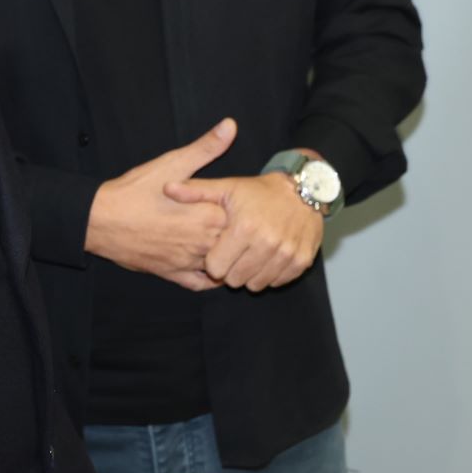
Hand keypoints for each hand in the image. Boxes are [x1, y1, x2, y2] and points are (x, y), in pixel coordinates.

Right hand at [87, 120, 235, 290]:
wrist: (99, 221)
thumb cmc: (135, 191)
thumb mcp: (172, 164)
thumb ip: (206, 147)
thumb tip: (230, 125)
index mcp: (208, 215)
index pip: (244, 219)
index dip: (245, 212)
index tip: (248, 206)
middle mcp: (202, 242)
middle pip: (236, 244)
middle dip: (240, 236)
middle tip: (245, 227)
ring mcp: (188, 262)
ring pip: (222, 265)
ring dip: (228, 256)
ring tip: (231, 245)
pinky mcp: (172, 275)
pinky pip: (200, 284)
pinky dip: (210, 279)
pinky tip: (213, 268)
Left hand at [165, 169, 323, 291]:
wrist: (305, 189)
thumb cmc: (260, 192)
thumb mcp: (227, 187)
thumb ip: (196, 192)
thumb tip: (166, 188)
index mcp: (244, 228)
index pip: (215, 268)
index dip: (213, 261)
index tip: (219, 249)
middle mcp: (266, 243)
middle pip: (234, 280)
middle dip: (231, 270)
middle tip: (235, 253)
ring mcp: (286, 254)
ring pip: (255, 285)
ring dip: (250, 274)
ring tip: (250, 255)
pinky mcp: (301, 261)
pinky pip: (276, 282)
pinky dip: (270, 274)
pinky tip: (267, 258)